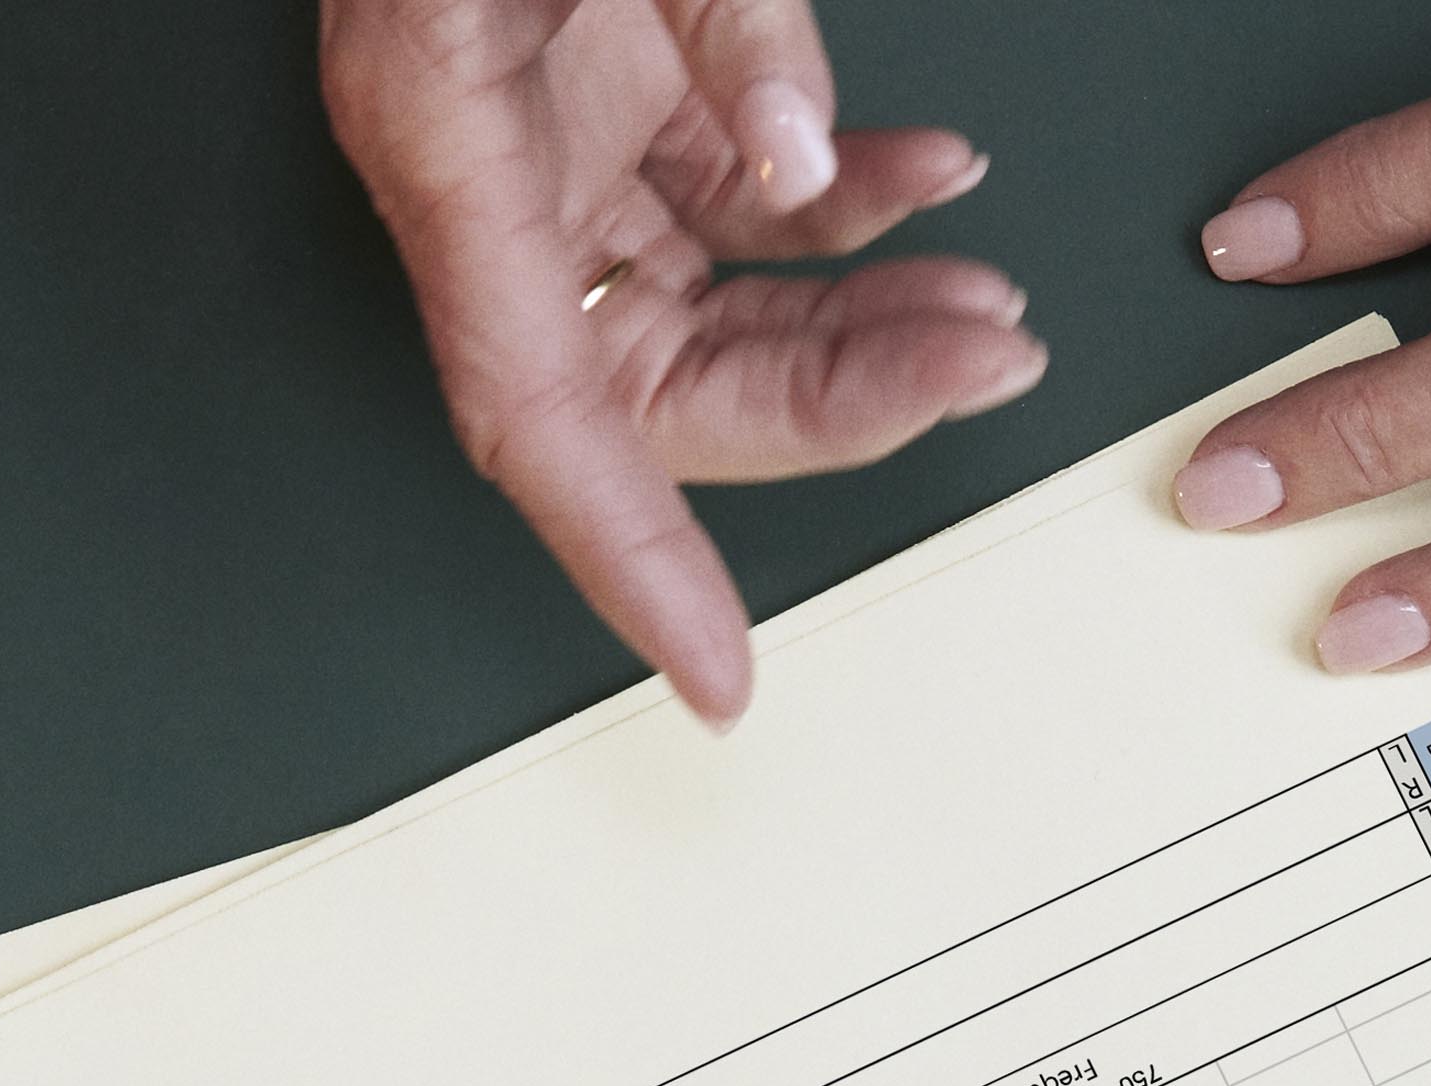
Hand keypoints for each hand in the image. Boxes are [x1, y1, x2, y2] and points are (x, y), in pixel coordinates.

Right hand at [325, 0, 1043, 720]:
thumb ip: (710, 15)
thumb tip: (802, 159)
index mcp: (443, 157)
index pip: (536, 422)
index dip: (628, 561)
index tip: (716, 674)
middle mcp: (493, 184)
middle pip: (664, 382)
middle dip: (838, 400)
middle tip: (985, 366)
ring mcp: (556, 147)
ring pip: (718, 305)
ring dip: (864, 325)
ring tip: (987, 307)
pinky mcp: (610, 92)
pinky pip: (738, 192)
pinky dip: (847, 204)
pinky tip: (931, 178)